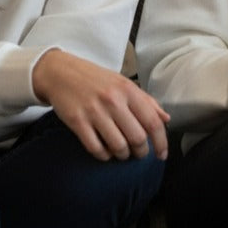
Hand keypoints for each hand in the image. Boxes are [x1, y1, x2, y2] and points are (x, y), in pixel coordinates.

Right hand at [33, 49, 169, 162]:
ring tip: (123, 153)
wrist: (61, 73)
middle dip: (141, 152)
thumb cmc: (97, 80)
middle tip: (139, 154)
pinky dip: (104, 155)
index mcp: (129, 90)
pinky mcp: (77, 121)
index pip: (152, 122)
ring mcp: (94, 111)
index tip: (162, 155)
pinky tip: (106, 152)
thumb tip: (166, 119)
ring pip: (117, 146)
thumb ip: (147, 101)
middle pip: (137, 137)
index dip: (161, 142)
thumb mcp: (124, 84)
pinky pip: (96, 148)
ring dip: (123, 155)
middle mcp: (113, 100)